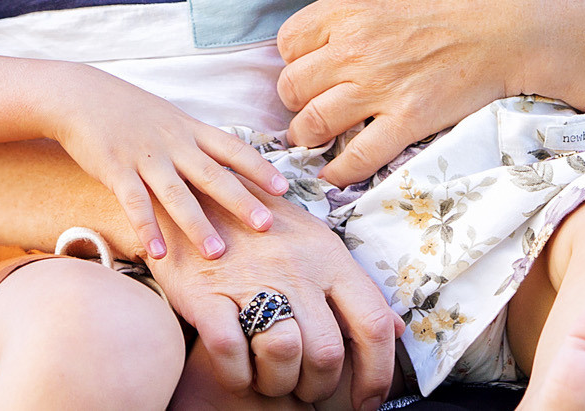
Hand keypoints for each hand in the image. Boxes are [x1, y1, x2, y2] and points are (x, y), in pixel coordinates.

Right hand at [49, 73, 287, 261]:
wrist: (82, 96)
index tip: (284, 188)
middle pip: (213, 174)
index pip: (233, 148)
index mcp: (190, 130)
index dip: (259, 168)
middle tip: (266, 226)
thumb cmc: (131, 112)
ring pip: (177, 194)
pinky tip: (158, 253)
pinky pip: (134, 203)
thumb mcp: (171, 119)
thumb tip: (229, 165)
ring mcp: (145, 157)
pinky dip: (147, 228)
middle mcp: (173, 143)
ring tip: (217, 253)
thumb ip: (197, 142)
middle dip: (241, 201)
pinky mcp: (116, 169)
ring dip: (198, 225)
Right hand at [146, 192, 397, 410]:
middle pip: (326, 351)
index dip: (378, 374)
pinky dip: (237, 375)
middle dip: (319, 386)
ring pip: (283, 354)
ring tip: (269, 377)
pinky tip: (238, 371)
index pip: (373, 322)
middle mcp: (295, 266)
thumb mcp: (312, 241)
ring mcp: (250, 278)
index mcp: (328, 255)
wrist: (188, 195)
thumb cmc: (257, 225)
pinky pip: (231, 352)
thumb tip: (396, 329)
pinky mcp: (206, 292)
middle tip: (304, 387)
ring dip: (278, 383)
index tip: (368, 401)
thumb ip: (352, 285)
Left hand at [275, 0, 526, 185]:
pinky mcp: (409, 119)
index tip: (308, 66)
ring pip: (313, 124)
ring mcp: (380, 86)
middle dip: (295, 99)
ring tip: (313, 139)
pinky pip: (358, 157)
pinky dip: (339, 171)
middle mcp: (355, 46)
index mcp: (350, 5)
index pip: (289, 42)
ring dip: (307, 136)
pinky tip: (335, 173)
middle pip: (293, 86)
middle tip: (308, 104)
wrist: (518, 18)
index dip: (294, 58)